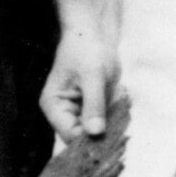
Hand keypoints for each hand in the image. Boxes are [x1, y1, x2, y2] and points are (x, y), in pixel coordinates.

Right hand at [39, 25, 117, 141]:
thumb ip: (94, 104)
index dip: (90, 141)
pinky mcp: (89, 110)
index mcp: (54, 106)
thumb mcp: (93, 76)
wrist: (93, 36)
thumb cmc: (87, 50)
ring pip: (94, 134)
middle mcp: (61, 114)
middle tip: (122, 125)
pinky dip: (114, 120)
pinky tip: (120, 106)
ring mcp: (75, 113)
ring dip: (110, 127)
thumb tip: (95, 133)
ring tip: (120, 110)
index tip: (112, 138)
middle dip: (102, 134)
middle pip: (82, 139)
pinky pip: (102, 124)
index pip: (70, 135)